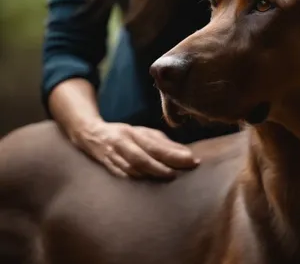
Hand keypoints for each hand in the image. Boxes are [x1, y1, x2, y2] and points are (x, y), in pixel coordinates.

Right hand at [74, 121, 199, 178]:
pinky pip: (122, 177)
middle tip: (179, 173)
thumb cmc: (124, 135)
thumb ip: (163, 143)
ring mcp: (112, 157)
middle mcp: (122, 144)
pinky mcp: (106, 169)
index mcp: (133, 133)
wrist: (89, 135)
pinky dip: (136, 181)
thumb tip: (186, 154)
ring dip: (150, 175)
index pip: (155, 145)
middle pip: (142, 157)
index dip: (173, 153)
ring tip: (169, 178)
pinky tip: (149, 186)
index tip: (191, 160)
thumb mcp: (143, 133)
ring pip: (132, 169)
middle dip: (161, 167)